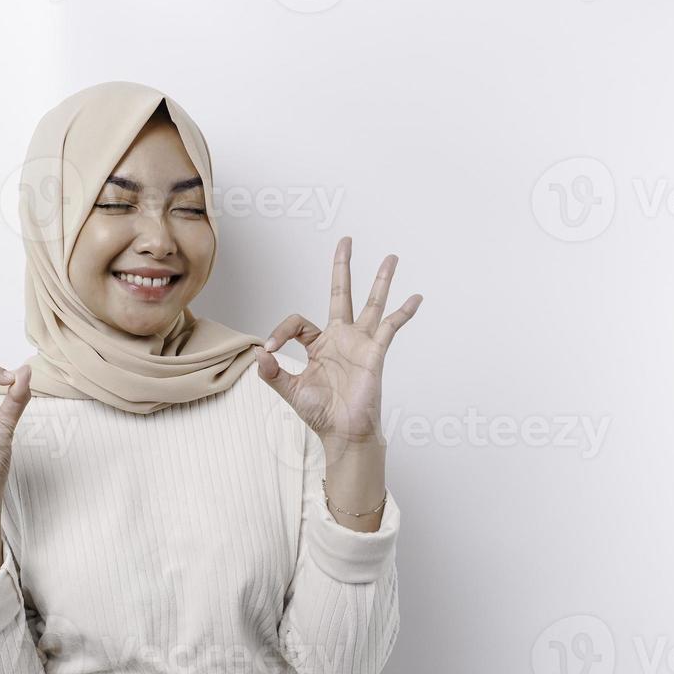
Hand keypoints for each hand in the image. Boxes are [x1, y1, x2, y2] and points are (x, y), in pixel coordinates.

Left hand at [254, 237, 421, 450]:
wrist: (343, 432)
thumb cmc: (321, 413)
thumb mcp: (289, 391)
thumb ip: (272, 373)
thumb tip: (258, 352)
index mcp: (318, 345)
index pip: (298, 321)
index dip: (281, 331)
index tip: (271, 350)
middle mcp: (341, 338)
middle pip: (341, 293)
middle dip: (343, 267)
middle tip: (346, 241)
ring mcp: (360, 343)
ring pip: (371, 303)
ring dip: (381, 280)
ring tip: (392, 257)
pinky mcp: (375, 353)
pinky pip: (391, 327)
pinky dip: (403, 313)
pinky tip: (415, 298)